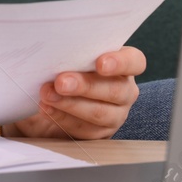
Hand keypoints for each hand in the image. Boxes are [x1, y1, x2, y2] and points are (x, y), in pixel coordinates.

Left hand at [5, 47, 145, 139]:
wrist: (47, 98)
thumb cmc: (61, 68)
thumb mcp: (66, 56)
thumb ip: (67, 51)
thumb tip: (50, 48)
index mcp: (123, 64)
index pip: (134, 61)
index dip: (120, 62)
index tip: (100, 64)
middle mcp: (124, 90)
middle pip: (115, 90)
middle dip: (85, 86)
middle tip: (60, 82)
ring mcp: (115, 114)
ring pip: (100, 113)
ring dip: (70, 104)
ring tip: (47, 95)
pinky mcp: (99, 133)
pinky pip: (85, 129)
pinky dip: (63, 118)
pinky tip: (47, 109)